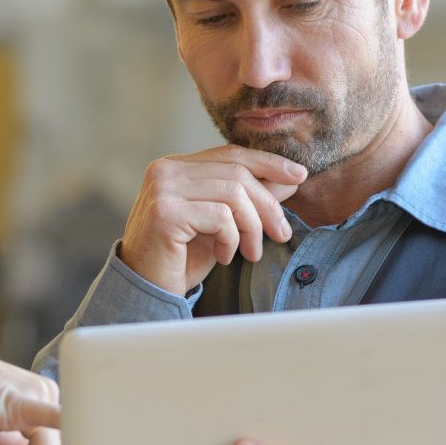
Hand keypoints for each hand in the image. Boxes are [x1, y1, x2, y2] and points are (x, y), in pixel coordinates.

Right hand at [119, 146, 307, 295]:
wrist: (147, 290)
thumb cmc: (182, 258)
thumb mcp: (223, 224)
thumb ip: (250, 199)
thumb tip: (291, 179)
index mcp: (176, 166)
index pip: (229, 154)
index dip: (268, 163)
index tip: (299, 176)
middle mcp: (165, 170)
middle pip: (237, 173)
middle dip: (267, 205)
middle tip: (281, 234)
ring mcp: (163, 189)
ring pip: (233, 194)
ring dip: (253, 227)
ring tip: (251, 252)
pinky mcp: (165, 212)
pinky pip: (220, 216)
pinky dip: (232, 239)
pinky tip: (225, 256)